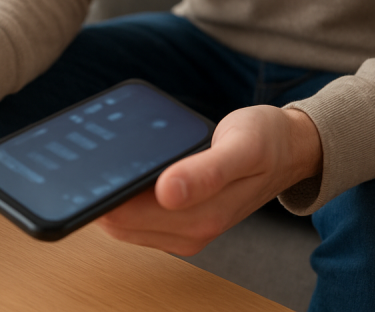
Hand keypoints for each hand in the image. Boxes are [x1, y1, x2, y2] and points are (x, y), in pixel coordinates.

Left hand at [95, 106, 321, 255]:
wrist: (290, 148)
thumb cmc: (266, 142)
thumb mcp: (241, 148)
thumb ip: (206, 172)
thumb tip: (167, 192)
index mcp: (201, 218)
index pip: (127, 217)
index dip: (101, 194)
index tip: (84, 168)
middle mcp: (189, 232)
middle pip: (118, 222)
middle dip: (99, 193)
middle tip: (84, 158)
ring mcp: (183, 229)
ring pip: (123, 221)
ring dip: (108, 194)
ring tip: (100, 161)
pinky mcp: (180, 219)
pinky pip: (136, 214)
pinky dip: (123, 193)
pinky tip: (120, 169)